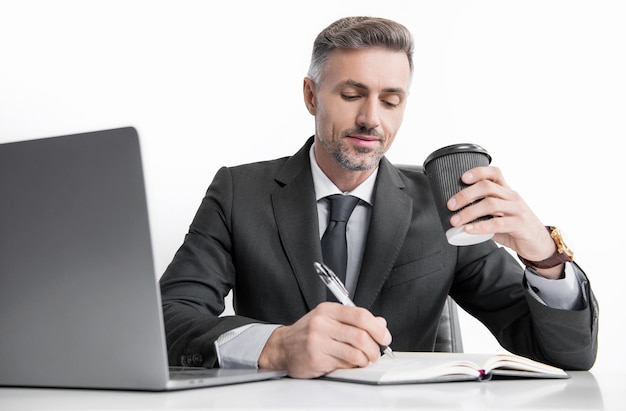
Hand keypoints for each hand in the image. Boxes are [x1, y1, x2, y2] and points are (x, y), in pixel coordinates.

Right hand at [257, 302, 391, 377]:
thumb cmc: (307, 333)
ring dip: (366, 359)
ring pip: (355, 352)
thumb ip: (354, 320)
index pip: (360, 315)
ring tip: (365, 360)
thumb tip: (380, 323)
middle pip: (360, 335)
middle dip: (374, 347)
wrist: (282, 347)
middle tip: (376, 352)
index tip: (384, 337)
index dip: (377, 328)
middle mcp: (322, 323)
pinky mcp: (316, 358)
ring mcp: (318, 341)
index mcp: (328, 310)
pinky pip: (344, 364)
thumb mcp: (329, 319)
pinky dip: (353, 366)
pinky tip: (350, 364)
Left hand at [447, 166, 561, 278]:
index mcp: (506, 191)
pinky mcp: (520, 225)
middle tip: (450, 205)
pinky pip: (498, 224)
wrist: (539, 244)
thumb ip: (481, 213)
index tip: (462, 178)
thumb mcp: (498, 216)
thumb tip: (456, 214)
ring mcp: (517, 210)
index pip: (494, 173)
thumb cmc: (515, 228)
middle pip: (487, 187)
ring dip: (469, 212)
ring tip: (455, 220)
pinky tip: (468, 229)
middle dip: (466, 194)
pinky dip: (480, 226)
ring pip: (491, 204)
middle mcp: (512, 197)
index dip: (478, 172)